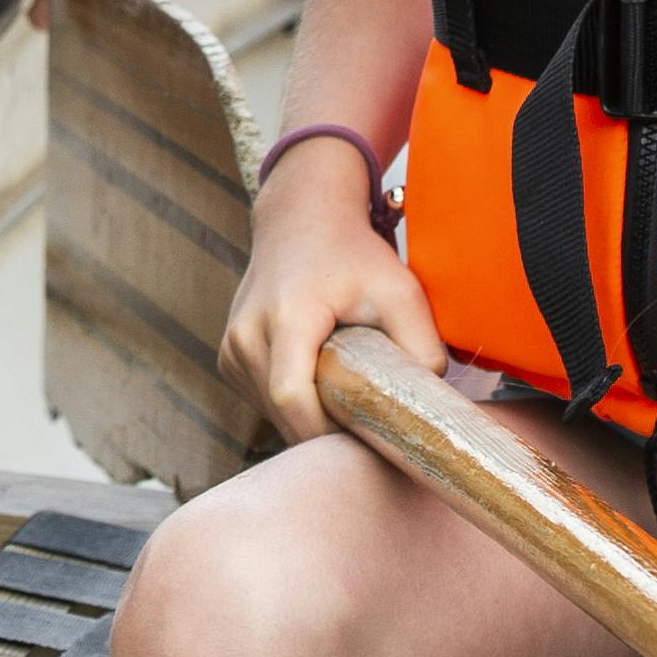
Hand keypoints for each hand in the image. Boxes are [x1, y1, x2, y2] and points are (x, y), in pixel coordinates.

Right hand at [217, 136, 443, 443]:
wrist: (301, 218)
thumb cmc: (354, 254)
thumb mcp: (400, 291)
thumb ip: (422, 347)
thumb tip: (428, 408)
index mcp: (287, 317)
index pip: (292, 398)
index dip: (326, 432)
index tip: (364, 438)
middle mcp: (247, 334)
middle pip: (282, 414)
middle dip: (324, 432)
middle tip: (366, 428)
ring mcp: (231, 347)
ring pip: (270, 413)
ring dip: (307, 419)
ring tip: (343, 398)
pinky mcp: (228, 356)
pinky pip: (260, 401)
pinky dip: (290, 405)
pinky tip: (316, 380)